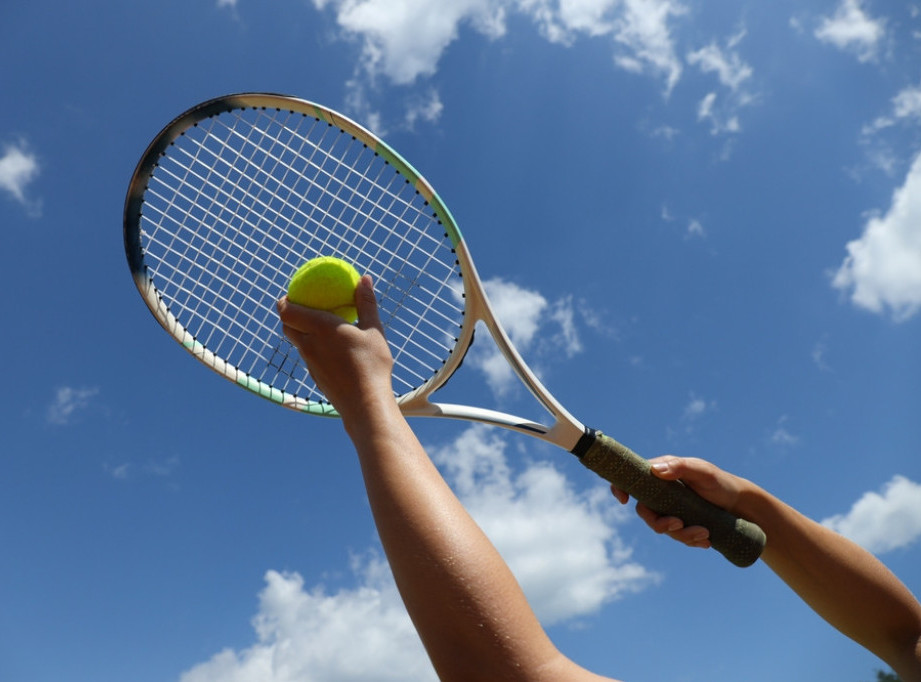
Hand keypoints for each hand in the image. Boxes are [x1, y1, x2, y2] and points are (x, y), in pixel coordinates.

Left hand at [276, 275, 394, 420]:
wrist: (365, 404)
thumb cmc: (372, 365)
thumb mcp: (374, 330)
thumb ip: (366, 303)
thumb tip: (365, 279)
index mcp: (320, 328)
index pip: (288, 311)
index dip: (284, 301)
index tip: (290, 294)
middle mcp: (309, 344)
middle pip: (286, 326)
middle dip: (288, 315)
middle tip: (300, 307)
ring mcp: (310, 363)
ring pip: (296, 343)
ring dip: (299, 332)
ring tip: (315, 327)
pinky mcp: (315, 376)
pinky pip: (307, 357)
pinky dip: (310, 348)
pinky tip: (329, 350)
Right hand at [611, 456, 747, 549]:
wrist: (741, 506)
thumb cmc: (721, 483)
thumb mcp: (703, 472)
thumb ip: (680, 468)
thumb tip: (654, 470)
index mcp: (661, 473)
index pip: (633, 479)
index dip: (621, 488)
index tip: (624, 500)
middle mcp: (662, 492)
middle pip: (645, 512)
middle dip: (660, 523)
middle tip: (679, 524)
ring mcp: (670, 509)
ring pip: (662, 528)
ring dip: (682, 535)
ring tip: (705, 533)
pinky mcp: (681, 524)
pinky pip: (677, 537)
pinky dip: (690, 541)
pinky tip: (707, 540)